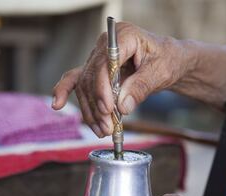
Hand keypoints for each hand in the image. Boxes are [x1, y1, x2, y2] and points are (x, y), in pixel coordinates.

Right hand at [52, 22, 192, 136]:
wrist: (168, 60)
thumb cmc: (167, 61)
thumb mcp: (160, 73)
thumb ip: (141, 87)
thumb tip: (123, 106)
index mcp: (124, 36)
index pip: (105, 63)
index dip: (103, 87)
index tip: (108, 109)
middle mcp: (105, 44)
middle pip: (92, 76)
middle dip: (98, 105)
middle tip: (108, 127)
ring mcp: (98, 57)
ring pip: (85, 85)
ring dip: (91, 110)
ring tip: (102, 130)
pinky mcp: (95, 70)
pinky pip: (77, 80)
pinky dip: (66, 92)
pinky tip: (57, 104)